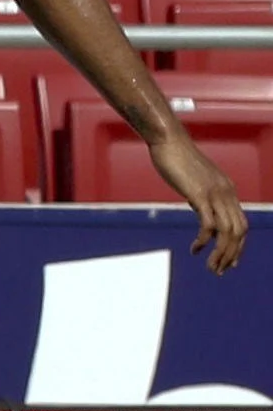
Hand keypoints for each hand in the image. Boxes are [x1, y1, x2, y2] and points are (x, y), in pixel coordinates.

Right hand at [150, 131, 248, 273]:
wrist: (168, 140)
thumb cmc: (176, 156)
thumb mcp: (194, 180)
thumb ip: (201, 194)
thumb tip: (200, 207)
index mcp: (228, 190)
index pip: (241, 224)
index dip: (238, 245)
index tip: (230, 262)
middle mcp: (227, 193)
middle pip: (239, 231)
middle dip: (232, 254)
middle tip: (219, 270)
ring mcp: (215, 194)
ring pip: (228, 232)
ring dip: (221, 254)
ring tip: (211, 267)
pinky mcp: (200, 195)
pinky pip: (209, 225)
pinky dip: (204, 241)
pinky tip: (195, 249)